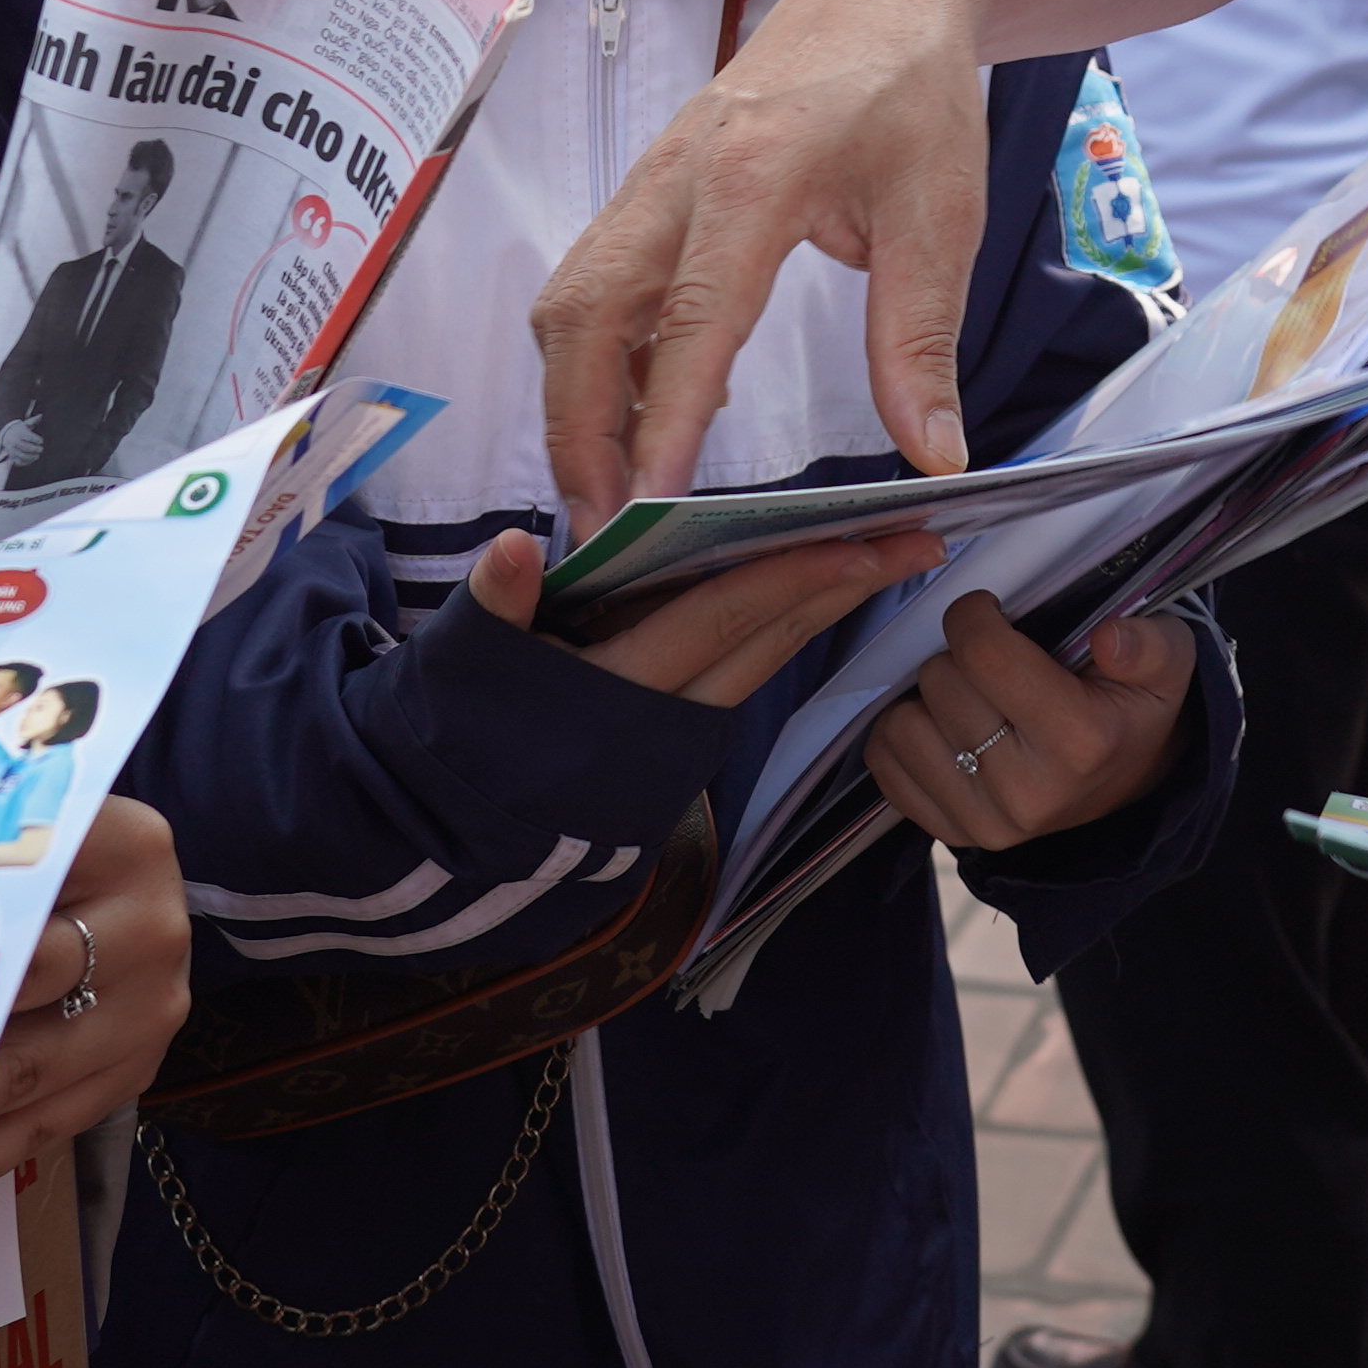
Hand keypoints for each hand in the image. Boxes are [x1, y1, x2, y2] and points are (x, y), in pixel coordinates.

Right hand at [0, 415, 43, 469]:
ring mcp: (12, 450)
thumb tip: (41, 415)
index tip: (41, 441)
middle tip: (41, 449)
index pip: (29, 437)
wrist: (4, 436)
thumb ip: (33, 421)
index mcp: (19, 433)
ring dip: (31, 457)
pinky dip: (26, 462)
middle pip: (26, 447)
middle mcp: (15, 441)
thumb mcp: (24, 424)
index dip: (37, 439)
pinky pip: (18, 462)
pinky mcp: (11, 456)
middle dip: (35, 449)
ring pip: (22, 455)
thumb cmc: (18, 429)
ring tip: (37, 456)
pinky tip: (31, 460)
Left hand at [0, 797, 187, 1209]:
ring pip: (34, 1073)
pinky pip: (54, 1124)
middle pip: (23, 988)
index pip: (14, 889)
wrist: (134, 890)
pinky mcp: (139, 1067)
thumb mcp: (20, 820)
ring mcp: (152, 1007)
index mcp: (121, 847)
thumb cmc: (52, 854)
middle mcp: (150, 929)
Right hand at [468, 522, 941, 706]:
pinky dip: (785, 628)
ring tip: (887, 554)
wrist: (446, 828)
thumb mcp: (459, 663)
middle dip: (848, 588)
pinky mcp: (675, 741)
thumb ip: (493, 602)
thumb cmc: (451, 733)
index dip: (797, 576)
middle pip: (771, 640)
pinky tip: (818, 592)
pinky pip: (744, 672)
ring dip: (827, 606)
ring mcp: (676, 736)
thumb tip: (511, 548)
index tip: (869, 540)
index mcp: (618, 689)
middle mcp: (664, 717)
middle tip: (921, 538)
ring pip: (766, 658)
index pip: (723, 618)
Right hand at [535, 0, 996, 528]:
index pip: (690, 319)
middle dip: (577, 427)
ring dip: (574, 397)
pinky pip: (593, 281)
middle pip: (584, 314)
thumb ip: (919, 339)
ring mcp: (650, 178)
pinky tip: (649, 407)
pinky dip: (599, 354)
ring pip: (570, 299)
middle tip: (603, 526)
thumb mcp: (942, 216)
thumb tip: (932, 457)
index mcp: (755, 177)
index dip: (661, 421)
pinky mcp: (647, 188)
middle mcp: (679, 177)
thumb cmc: (914, 92)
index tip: (647, 508)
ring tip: (611, 488)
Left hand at [865, 594, 1196, 859]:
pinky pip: (886, 765)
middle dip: (957, 655)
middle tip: (989, 661)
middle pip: (939, 682)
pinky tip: (943, 726)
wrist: (1127, 780)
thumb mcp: (1167, 662)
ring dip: (925, 697)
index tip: (990, 611)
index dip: (974, 614)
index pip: (983, 653)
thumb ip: (1148, 643)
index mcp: (1079, 742)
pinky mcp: (951, 835)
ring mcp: (984, 824)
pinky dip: (905, 734)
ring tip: (966, 695)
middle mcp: (1026, 793)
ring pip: (901, 724)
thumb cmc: (1133, 706)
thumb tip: (1109, 638)